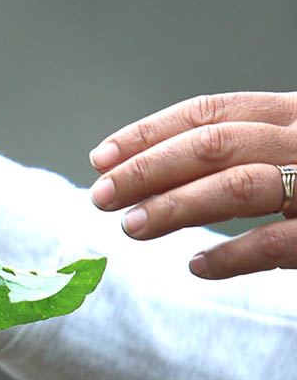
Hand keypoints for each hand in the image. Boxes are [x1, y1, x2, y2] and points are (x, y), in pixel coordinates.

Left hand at [88, 91, 296, 278]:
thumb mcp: (288, 150)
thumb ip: (235, 154)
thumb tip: (143, 173)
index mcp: (290, 114)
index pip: (207, 113)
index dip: (148, 134)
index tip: (101, 158)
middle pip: (212, 145)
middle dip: (147, 170)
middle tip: (102, 195)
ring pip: (238, 187)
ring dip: (175, 207)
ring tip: (132, 227)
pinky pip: (275, 243)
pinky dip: (231, 255)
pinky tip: (197, 266)